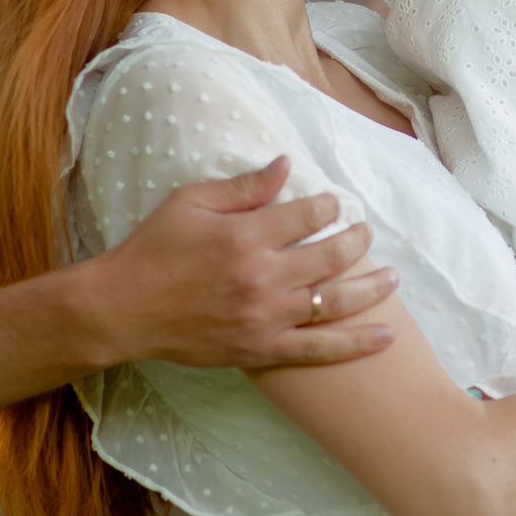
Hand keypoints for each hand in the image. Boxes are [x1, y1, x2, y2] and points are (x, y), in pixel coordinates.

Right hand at [71, 157, 398, 369]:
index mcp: (247, 236)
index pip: (310, 215)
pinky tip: (386, 336)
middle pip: (332, 256)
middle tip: (366, 233)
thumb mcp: (191, 202)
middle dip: (357, 240)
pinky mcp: (262, 350)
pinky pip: (318, 348)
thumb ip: (244, 187)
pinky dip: (356, 343)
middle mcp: (263, 277)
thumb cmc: (153, 249)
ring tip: (393, 277)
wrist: (122, 309)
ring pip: (335, 301)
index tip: (335, 204)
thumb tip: (286, 166)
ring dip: (372, 287)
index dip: (329, 206)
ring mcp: (266, 317)